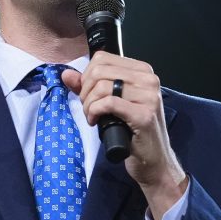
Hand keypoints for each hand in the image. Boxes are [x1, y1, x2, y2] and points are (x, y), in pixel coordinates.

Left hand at [62, 53, 187, 219]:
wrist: (153, 161)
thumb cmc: (133, 132)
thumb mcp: (111, 104)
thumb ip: (89, 87)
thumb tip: (67, 75)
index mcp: (143, 71)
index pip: (102, 58)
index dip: (86, 75)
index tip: (87, 94)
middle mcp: (149, 79)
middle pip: (99, 71)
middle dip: (85, 90)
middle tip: (88, 108)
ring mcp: (149, 97)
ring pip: (102, 87)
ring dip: (88, 104)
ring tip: (91, 116)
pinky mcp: (144, 115)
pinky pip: (108, 103)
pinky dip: (94, 112)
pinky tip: (94, 122)